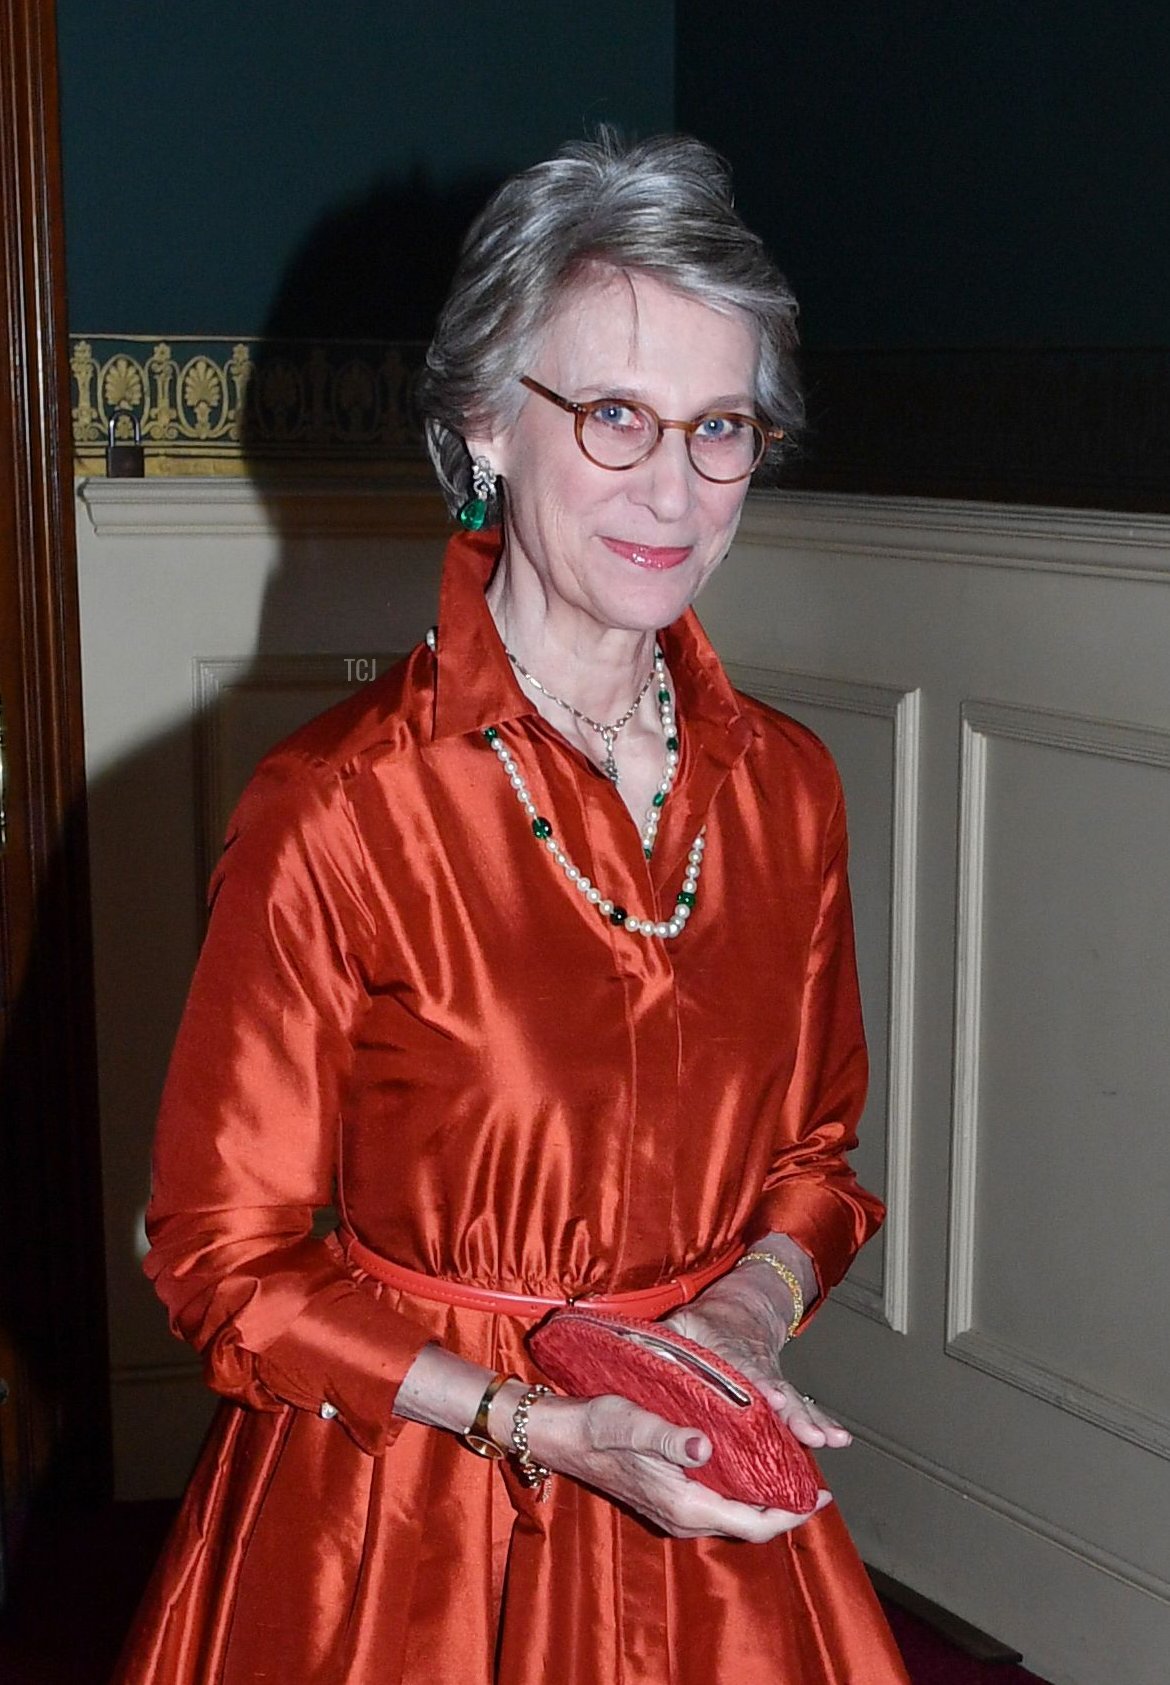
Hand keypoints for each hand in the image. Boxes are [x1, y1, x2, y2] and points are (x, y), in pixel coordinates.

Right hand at [518, 1389, 831, 1540]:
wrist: (565, 1435)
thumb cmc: (599, 1424)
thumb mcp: (632, 1422)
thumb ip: (669, 1437)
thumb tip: (704, 1446)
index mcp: (684, 1503)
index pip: (753, 1523)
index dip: (791, 1513)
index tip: (822, 1496)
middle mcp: (685, 1517)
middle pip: (750, 1525)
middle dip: (786, 1507)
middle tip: (817, 1483)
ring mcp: (678, 1512)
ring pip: (736, 1516)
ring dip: (766, 1501)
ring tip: (793, 1474)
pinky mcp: (672, 1499)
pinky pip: (721, 1505)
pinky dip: (745, 1493)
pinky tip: (755, 1469)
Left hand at [660, 1267, 850, 1452]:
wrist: (744, 1309)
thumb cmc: (705, 1324)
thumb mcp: (680, 1325)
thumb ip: (662, 1341)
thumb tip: (634, 1351)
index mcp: (729, 1355)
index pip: (742, 1373)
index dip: (756, 1388)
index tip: (771, 1400)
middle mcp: (756, 1370)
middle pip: (776, 1392)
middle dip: (794, 1414)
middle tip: (811, 1432)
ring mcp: (773, 1383)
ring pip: (794, 1403)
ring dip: (812, 1421)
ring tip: (831, 1438)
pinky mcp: (783, 1396)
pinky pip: (804, 1409)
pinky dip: (821, 1422)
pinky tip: (839, 1438)